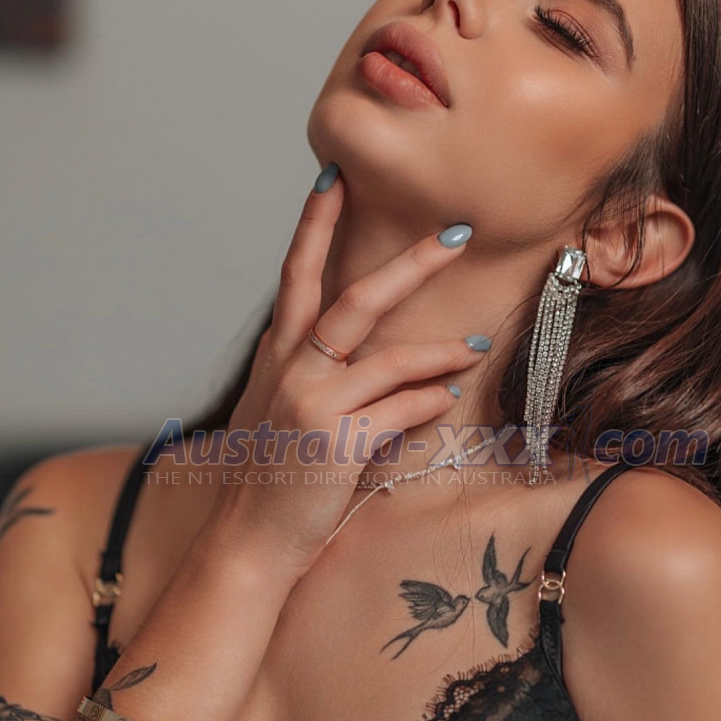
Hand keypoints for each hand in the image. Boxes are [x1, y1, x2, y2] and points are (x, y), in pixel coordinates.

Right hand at [206, 165, 488, 579]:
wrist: (246, 542)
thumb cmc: (267, 479)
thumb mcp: (276, 415)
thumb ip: (312, 378)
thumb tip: (366, 362)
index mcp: (276, 358)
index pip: (297, 277)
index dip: (314, 225)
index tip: (335, 178)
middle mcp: (290, 371)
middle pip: (354, 298)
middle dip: (408, 263)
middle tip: (454, 234)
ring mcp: (312, 404)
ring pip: (389, 356)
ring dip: (439, 349)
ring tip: (474, 346)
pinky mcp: (336, 442)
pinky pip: (400, 409)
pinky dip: (428, 402)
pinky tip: (447, 399)